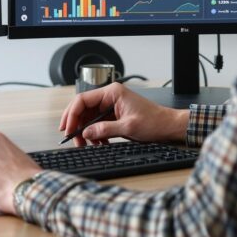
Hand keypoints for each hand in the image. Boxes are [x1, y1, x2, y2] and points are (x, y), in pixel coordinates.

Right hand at [59, 82, 187, 145]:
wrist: (169, 126)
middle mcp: (110, 97)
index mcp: (112, 92)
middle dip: (76, 124)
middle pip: (83, 108)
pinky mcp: (114, 115)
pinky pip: (98, 123)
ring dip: (86, 131)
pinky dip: (95, 134)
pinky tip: (98, 142)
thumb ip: (105, 129)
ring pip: (89, 117)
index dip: (72, 114)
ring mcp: (112, 106)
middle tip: (71, 137)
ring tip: (86, 143)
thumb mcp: (128, 127)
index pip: (83, 99)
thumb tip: (86, 133)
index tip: (67, 128)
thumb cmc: (154, 121)